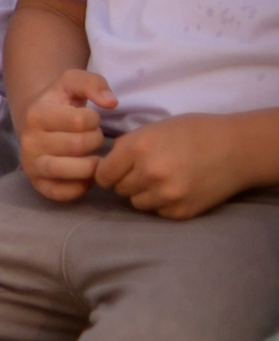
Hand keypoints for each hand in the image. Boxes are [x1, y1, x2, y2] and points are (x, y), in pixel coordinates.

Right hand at [18, 69, 114, 202]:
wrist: (38, 123)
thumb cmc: (61, 103)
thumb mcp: (73, 82)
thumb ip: (93, 83)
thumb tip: (110, 103)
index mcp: (36, 114)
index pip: (80, 121)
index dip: (94, 120)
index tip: (89, 120)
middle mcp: (29, 140)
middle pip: (80, 145)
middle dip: (95, 141)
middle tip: (92, 138)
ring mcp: (31, 164)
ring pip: (71, 170)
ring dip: (91, 165)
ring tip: (92, 157)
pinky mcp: (38, 184)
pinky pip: (63, 193)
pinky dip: (80, 186)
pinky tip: (84, 174)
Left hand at [96, 113, 251, 219]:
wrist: (237, 149)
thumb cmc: (193, 132)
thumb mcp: (153, 129)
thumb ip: (128, 147)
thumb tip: (105, 164)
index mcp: (137, 147)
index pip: (103, 174)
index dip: (107, 172)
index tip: (114, 170)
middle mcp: (149, 173)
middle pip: (119, 189)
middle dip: (126, 181)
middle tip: (143, 172)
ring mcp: (166, 194)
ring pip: (136, 203)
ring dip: (143, 194)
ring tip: (160, 180)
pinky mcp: (182, 211)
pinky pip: (158, 212)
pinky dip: (162, 203)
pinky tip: (176, 189)